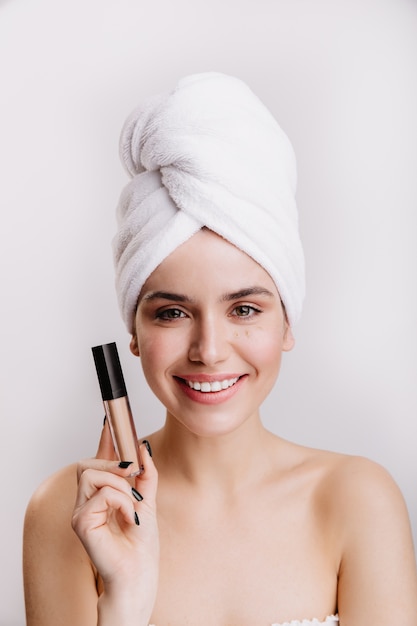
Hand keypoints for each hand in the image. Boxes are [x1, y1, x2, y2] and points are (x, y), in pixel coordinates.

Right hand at [71, 421, 158, 620]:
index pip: (96, 460)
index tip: (109, 420)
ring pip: (91, 474)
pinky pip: (101, 494)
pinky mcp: (81, 522)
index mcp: (101, 494)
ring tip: (131, 505)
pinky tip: (128, 517)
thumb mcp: (147, 500)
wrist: (139, 572)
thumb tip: (143, 447)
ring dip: (119, 485)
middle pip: (87, 464)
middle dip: (113, 465)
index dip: (102, 439)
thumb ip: (145, 473)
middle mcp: (86, 501)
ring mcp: (80, 511)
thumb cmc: (140, 543)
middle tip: (132, 478)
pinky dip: (121, 501)